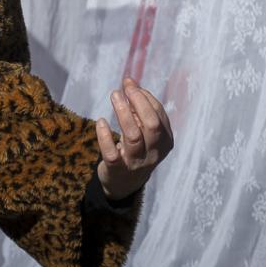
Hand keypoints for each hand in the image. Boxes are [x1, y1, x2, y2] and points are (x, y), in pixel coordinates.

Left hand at [95, 77, 172, 200]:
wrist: (124, 184)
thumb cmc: (135, 149)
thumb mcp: (143, 132)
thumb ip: (139, 110)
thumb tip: (130, 82)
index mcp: (165, 142)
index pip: (159, 115)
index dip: (145, 97)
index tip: (130, 84)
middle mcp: (154, 153)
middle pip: (152, 125)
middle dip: (139, 102)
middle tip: (125, 87)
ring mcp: (136, 163)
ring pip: (133, 137)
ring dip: (123, 113)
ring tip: (114, 95)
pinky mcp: (117, 170)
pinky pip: (111, 153)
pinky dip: (105, 136)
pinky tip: (101, 122)